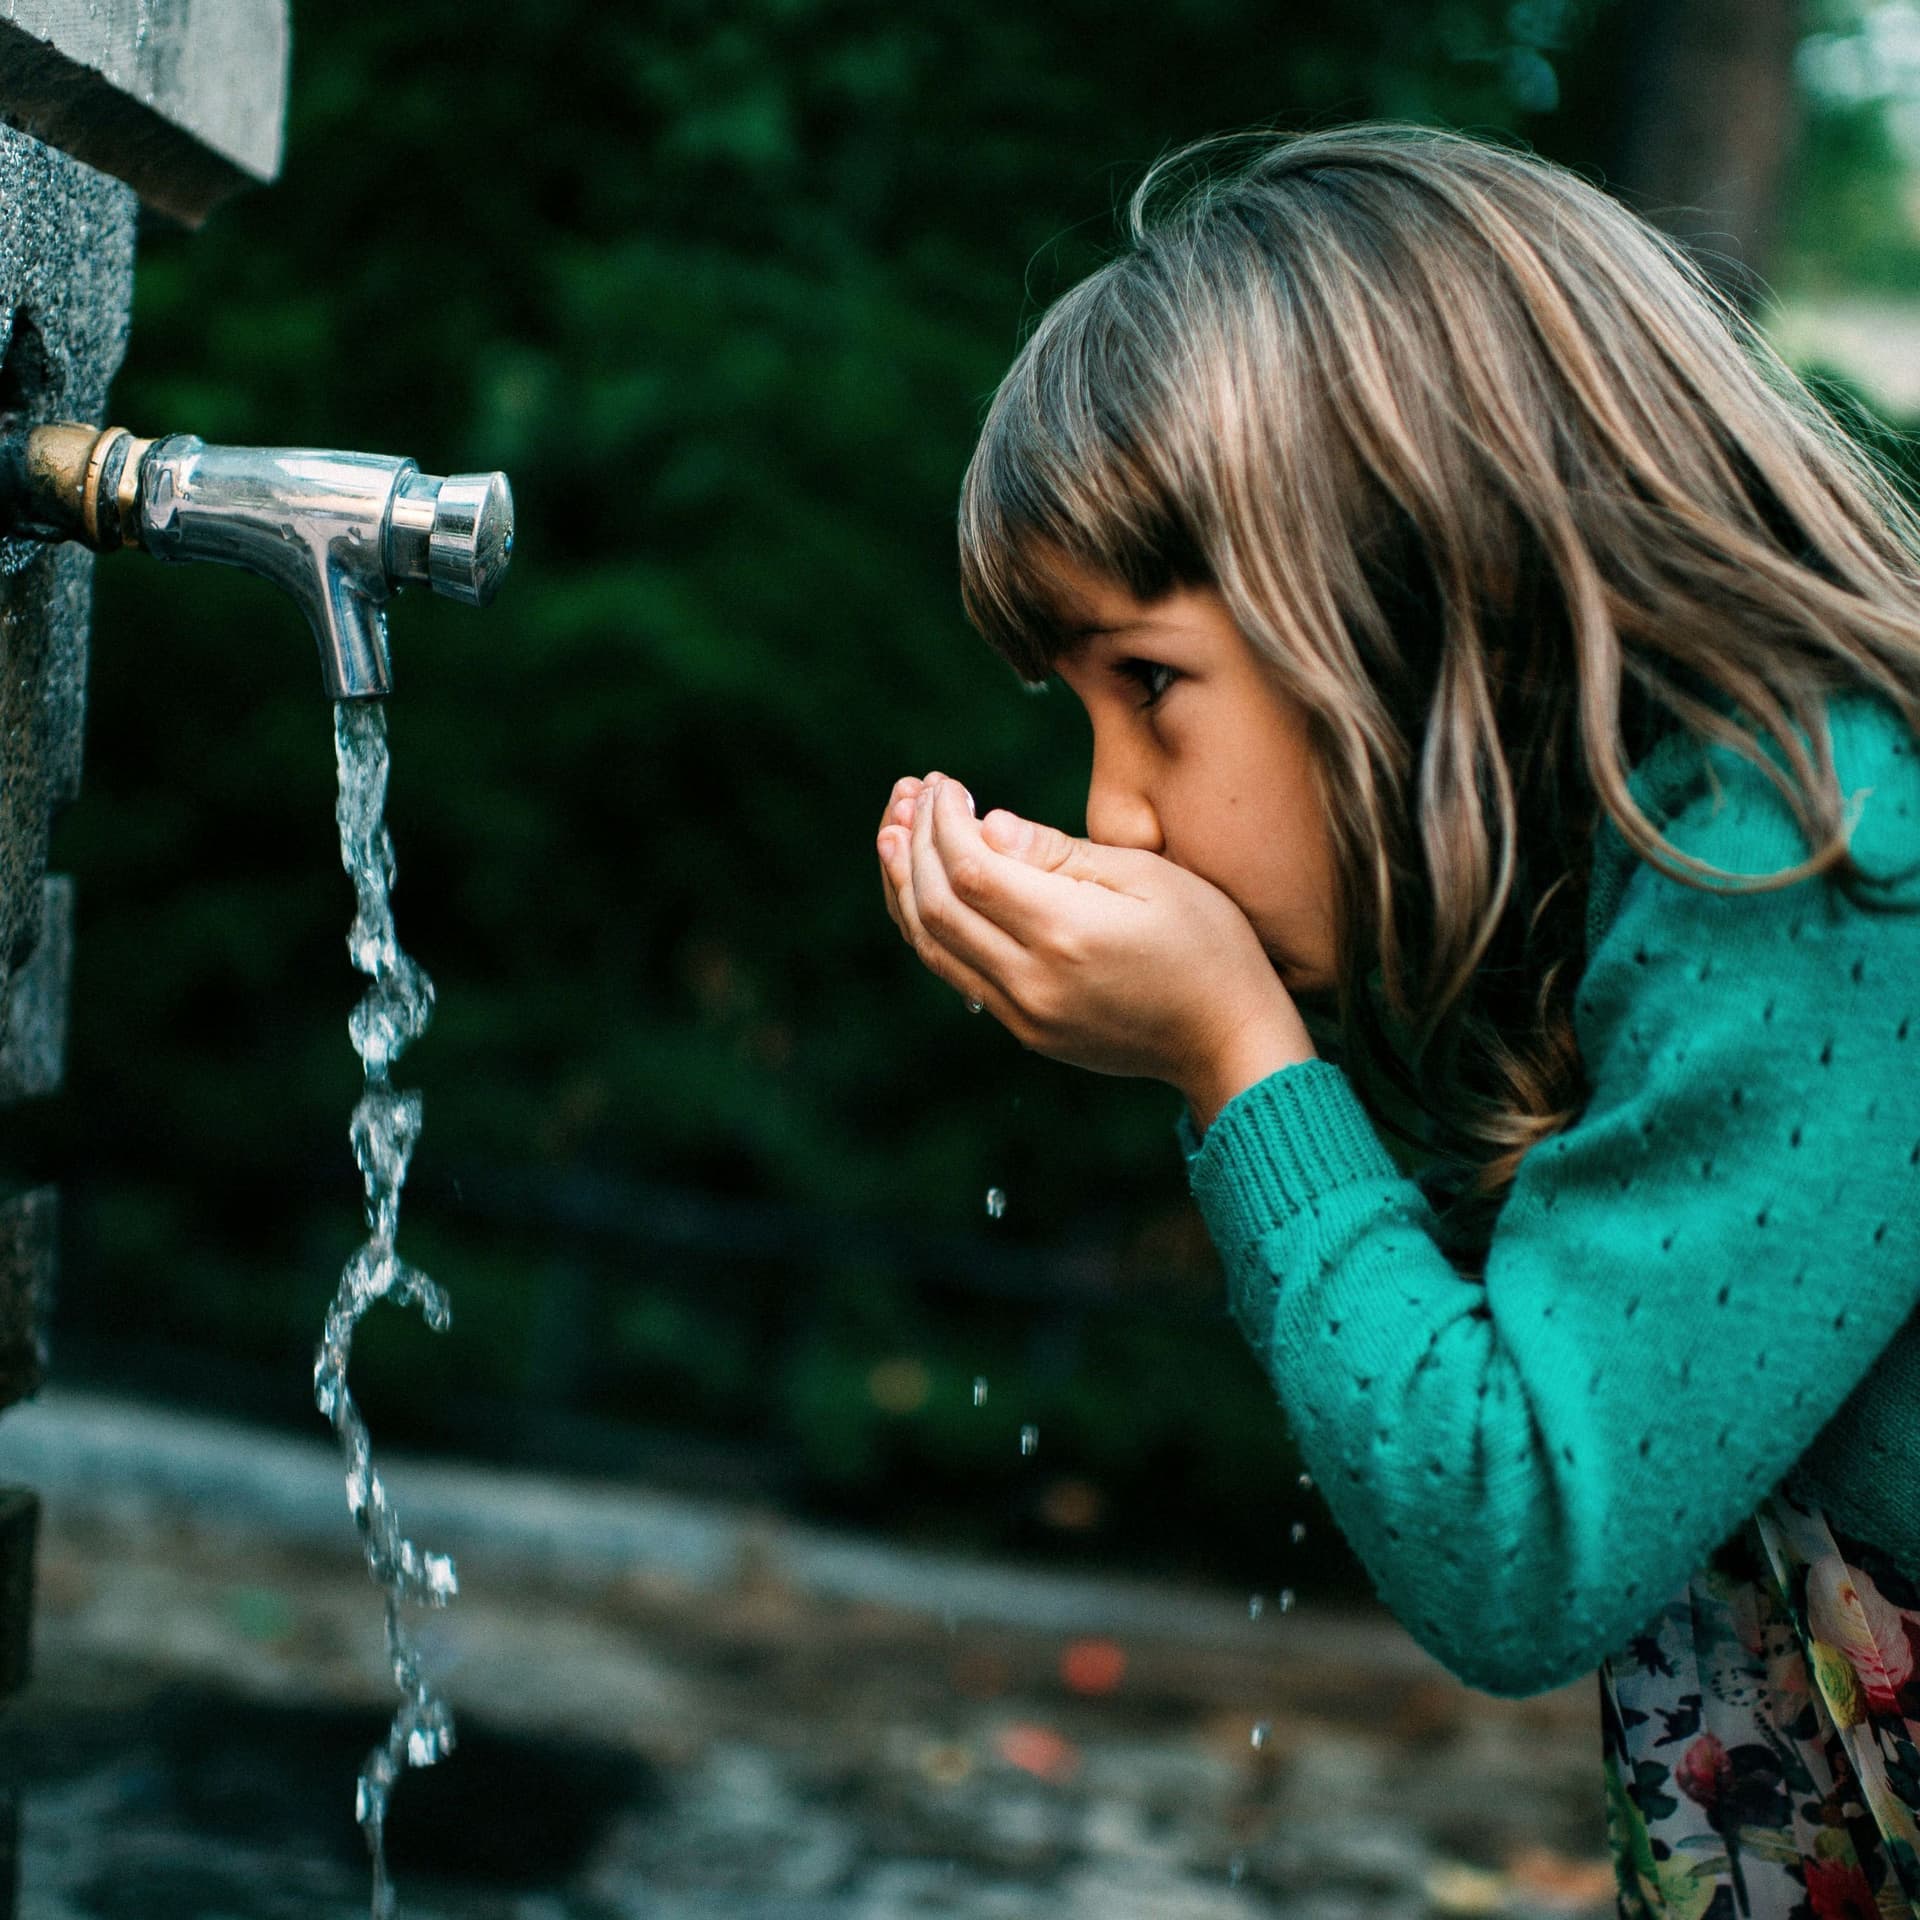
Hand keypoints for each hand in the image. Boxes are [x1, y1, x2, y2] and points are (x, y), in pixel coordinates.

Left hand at [875, 770, 1316, 1128]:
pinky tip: (921, 889)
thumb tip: (989, 825)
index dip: (944, 819)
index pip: (970, 866)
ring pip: (933, 945)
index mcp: (1067, 932)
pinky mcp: (1025, 1031)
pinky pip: (955, 973)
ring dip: (905, 886)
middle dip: (913, 843)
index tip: (944, 782)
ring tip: (891, 834)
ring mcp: (1024, 1014)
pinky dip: (928, 926)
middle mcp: (1034, 980)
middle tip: (908, 794)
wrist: (1229, 1040)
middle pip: (937, 905)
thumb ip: (1060, 853)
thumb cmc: (1206, 943)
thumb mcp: (1148, 876)